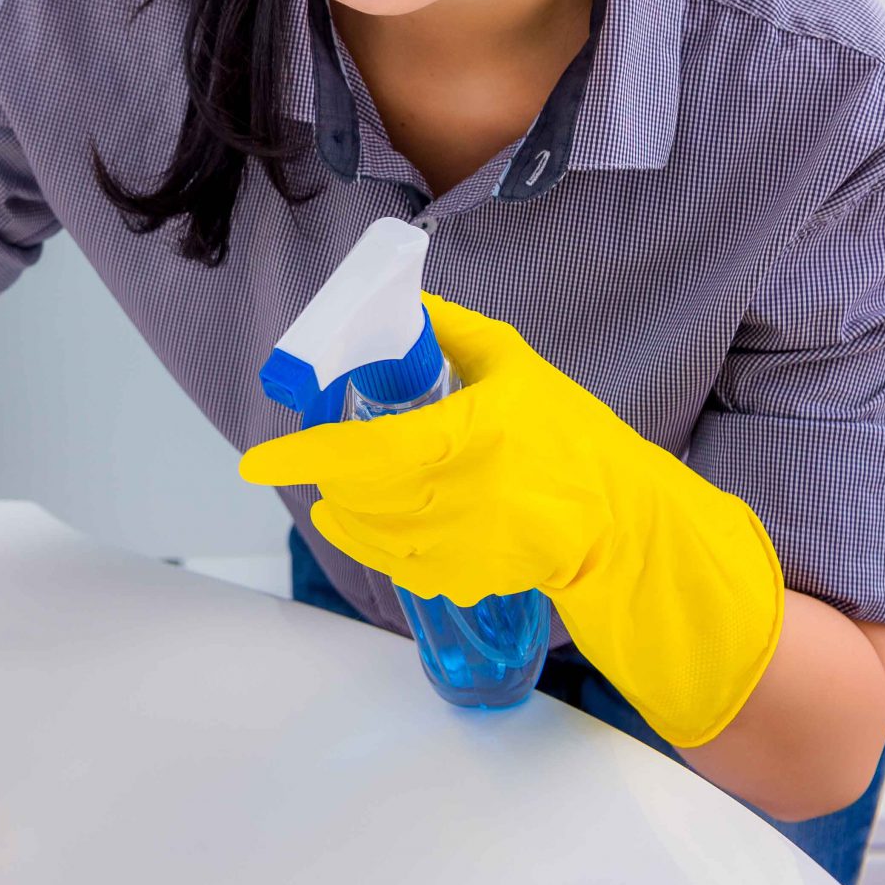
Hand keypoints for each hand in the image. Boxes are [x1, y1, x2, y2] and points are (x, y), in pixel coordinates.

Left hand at [240, 293, 785, 746]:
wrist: (626, 521)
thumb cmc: (574, 438)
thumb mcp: (517, 366)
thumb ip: (454, 333)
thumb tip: (404, 305)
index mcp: (471, 436)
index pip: (368, 452)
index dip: (306, 455)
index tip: (258, 460)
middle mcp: (465, 497)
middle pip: (361, 496)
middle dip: (326, 478)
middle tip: (307, 460)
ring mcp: (467, 546)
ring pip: (373, 535)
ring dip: (344, 512)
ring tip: (336, 492)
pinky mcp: (470, 578)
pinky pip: (400, 567)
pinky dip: (374, 546)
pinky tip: (370, 525)